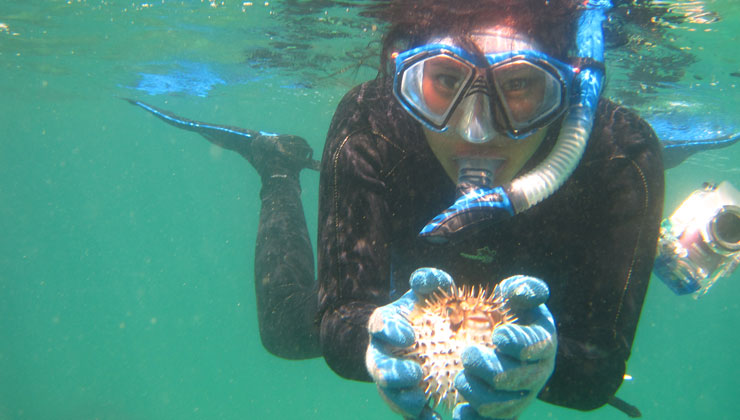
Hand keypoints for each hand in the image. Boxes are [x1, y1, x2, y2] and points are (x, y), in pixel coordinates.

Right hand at [366, 267, 454, 418]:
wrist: (433, 338)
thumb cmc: (428, 312)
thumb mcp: (428, 294)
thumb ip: (429, 281)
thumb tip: (422, 279)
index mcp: (384, 326)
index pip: (379, 326)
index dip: (390, 331)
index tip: (409, 335)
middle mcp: (381, 355)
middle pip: (378, 367)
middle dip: (393, 373)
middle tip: (416, 371)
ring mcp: (390, 380)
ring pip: (389, 395)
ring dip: (403, 400)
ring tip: (422, 400)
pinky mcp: (405, 400)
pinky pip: (408, 414)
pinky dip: (420, 419)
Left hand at [453, 275, 556, 419]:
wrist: (500, 339)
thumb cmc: (507, 311)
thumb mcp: (516, 295)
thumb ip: (522, 288)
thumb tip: (520, 291)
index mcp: (541, 342)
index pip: (538, 346)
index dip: (521, 343)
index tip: (499, 334)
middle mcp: (536, 373)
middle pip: (519, 380)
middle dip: (494, 371)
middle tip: (467, 355)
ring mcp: (520, 396)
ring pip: (505, 407)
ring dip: (480, 396)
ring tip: (459, 379)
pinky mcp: (502, 413)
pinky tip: (458, 413)